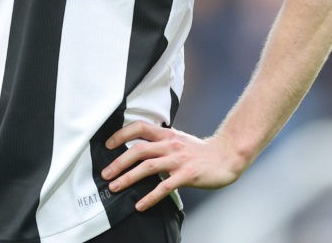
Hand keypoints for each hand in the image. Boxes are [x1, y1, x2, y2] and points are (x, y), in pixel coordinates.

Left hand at [100, 122, 245, 210]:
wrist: (226, 156)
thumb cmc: (201, 151)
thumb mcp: (179, 140)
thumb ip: (161, 142)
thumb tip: (141, 148)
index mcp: (167, 135)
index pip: (139, 128)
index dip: (122, 135)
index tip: (108, 144)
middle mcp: (170, 145)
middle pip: (138, 149)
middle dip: (118, 162)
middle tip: (105, 173)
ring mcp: (178, 160)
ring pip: (147, 166)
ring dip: (128, 177)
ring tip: (116, 187)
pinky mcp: (186, 175)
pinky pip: (164, 186)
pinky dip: (150, 196)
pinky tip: (140, 204)